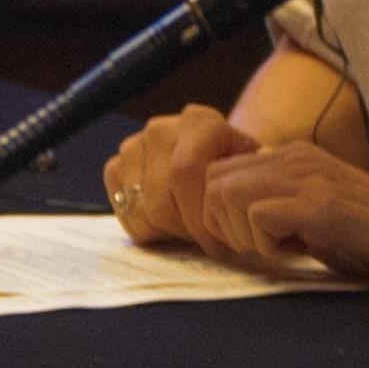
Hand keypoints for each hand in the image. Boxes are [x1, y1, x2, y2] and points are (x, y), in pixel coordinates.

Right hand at [99, 104, 253, 252]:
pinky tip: (167, 224)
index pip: (184, 172)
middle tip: (204, 242)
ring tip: (189, 229)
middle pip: (159, 200)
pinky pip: (122, 210)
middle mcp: (161, 130)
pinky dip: (143, 227)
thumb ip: (250, 184)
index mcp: (198, 123)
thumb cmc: (236, 169)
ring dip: (165, 231)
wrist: (215, 155)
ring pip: (140, 210)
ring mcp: (133, 146)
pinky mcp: (116, 166)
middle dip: (184, 231)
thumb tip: (245, 204)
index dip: (197, 217)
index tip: (215, 244)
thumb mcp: (252, 170)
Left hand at [185, 142, 368, 289]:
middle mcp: (294, 156)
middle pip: (209, 183)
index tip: (253, 245)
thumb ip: (276, 209)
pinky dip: (267, 244)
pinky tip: (301, 254)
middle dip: (222, 226)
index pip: (214, 174)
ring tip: (285, 252)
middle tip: (266, 251)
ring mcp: (309, 177)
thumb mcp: (315, 215)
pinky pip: (259, 216)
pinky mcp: (324, 205)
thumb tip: (226, 226)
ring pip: (224, 195)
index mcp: (290, 156)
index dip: (219, 216)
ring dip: (243, 235)